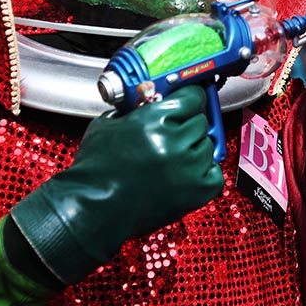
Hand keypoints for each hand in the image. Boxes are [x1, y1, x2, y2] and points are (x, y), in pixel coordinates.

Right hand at [9, 86, 222, 284]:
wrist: (91, 208)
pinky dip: (204, 173)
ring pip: (207, 147)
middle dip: (187, 126)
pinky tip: (187, 173)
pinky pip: (214, 174)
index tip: (189, 103)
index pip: (193, 97)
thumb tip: (145, 103)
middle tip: (173, 134)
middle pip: (201, 122)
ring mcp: (187, 168)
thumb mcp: (107, 125)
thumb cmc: (94, 172)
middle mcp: (175, 141)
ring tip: (173, 158)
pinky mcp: (194, 192)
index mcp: (155, 119)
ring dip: (194, 150)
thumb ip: (132, 110)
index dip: (189, 99)